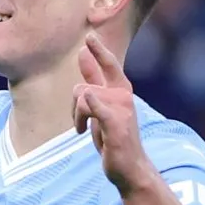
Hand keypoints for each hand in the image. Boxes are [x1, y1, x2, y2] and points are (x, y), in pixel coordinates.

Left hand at [73, 33, 152, 193]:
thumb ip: (94, 79)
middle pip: (82, 86)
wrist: (130, 168)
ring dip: (76, 118)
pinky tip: (88, 102)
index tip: (89, 36)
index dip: (99, 50)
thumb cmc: (115, 138)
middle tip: (80, 124)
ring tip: (83, 131)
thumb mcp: (102, 106)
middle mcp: (123, 96)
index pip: (109, 64)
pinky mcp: (116, 125)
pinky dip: (90, 105)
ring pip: (82, 98)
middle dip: (74, 106)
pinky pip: (97, 108)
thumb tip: (83, 53)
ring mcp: (121, 110)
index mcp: (121, 90)